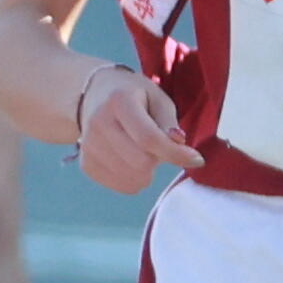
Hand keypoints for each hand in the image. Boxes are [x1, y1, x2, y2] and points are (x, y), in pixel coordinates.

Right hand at [67, 62, 190, 195]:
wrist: (94, 96)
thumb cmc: (135, 97)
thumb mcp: (157, 97)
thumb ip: (169, 120)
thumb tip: (179, 143)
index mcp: (119, 102)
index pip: (149, 138)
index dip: (176, 154)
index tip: (197, 159)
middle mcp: (98, 124)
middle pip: (140, 163)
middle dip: (160, 160)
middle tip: (160, 147)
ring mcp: (87, 146)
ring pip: (132, 179)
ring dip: (148, 172)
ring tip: (144, 151)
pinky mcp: (86, 164)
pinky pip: (122, 186)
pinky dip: (135, 179)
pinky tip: (132, 161)